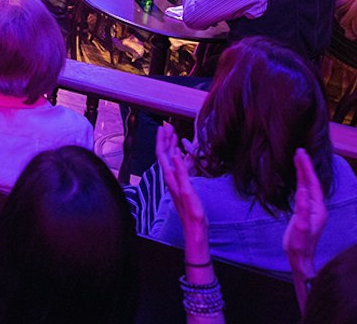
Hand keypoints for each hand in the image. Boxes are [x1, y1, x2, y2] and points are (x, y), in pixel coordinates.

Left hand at [156, 123, 208, 254]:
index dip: (162, 140)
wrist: (194, 229)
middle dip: (166, 140)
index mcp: (170, 178)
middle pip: (165, 155)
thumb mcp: (188, 191)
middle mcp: (171, 178)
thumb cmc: (192, 213)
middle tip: (169, 127)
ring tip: (174, 136)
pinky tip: (183, 155)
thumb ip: (181, 173)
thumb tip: (174, 155)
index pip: (162, 154)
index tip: (164, 127)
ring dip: (172, 147)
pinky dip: (179, 157)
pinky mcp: (182, 186)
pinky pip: (179, 167)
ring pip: (171, 160)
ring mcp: (176, 182)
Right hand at [283, 147, 327, 286]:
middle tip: (299, 151)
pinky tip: (298, 178)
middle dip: (306, 166)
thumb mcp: (300, 228)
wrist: (301, 259)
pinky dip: (301, 181)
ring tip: (298, 159)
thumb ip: (302, 210)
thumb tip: (302, 191)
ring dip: (304, 172)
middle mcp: (317, 208)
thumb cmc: (300, 246)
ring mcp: (313, 210)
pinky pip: (305, 192)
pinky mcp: (306, 213)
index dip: (306, 168)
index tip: (300, 154)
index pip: (312, 184)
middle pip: (312, 183)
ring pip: (309, 186)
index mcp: (318, 209)